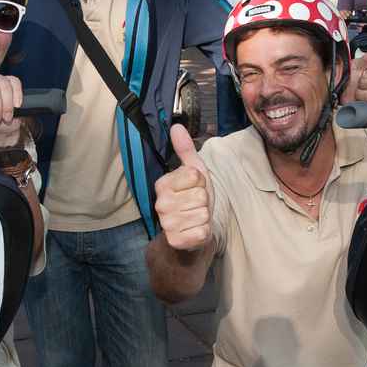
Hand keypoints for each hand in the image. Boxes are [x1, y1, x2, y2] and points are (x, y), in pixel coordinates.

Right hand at [154, 125, 213, 251]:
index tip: (194, 189)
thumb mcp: (193, 172)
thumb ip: (185, 150)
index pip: (195, 175)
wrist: (186, 234)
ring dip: (204, 217)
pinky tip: (194, 232)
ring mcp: (167, 223)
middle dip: (204, 202)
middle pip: (201, 196)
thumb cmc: (191, 201)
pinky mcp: (176, 240)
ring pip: (203, 213)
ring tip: (195, 218)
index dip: (201, 183)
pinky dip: (203, 232)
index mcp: (163, 184)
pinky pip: (202, 231)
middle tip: (196, 207)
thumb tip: (176, 126)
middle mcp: (161, 203)